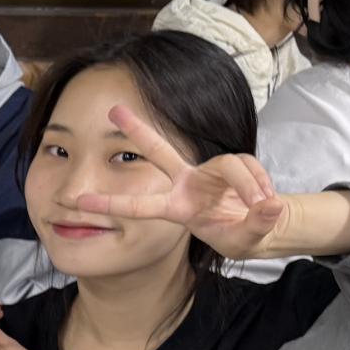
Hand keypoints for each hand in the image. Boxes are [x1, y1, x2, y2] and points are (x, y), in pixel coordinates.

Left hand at [74, 105, 286, 261]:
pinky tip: (266, 200)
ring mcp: (207, 172)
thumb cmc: (238, 235)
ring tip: (262, 205)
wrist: (258, 227)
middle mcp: (186, 183)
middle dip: (138, 129)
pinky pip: (248, 166)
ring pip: (228, 163)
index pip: (140, 206)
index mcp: (176, 208)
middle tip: (112, 109)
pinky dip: (260, 183)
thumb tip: (271, 205)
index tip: (78, 201)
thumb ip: (257, 224)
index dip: (112, 203)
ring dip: (248, 184)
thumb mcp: (245, 240)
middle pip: (159, 150)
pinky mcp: (231, 165)